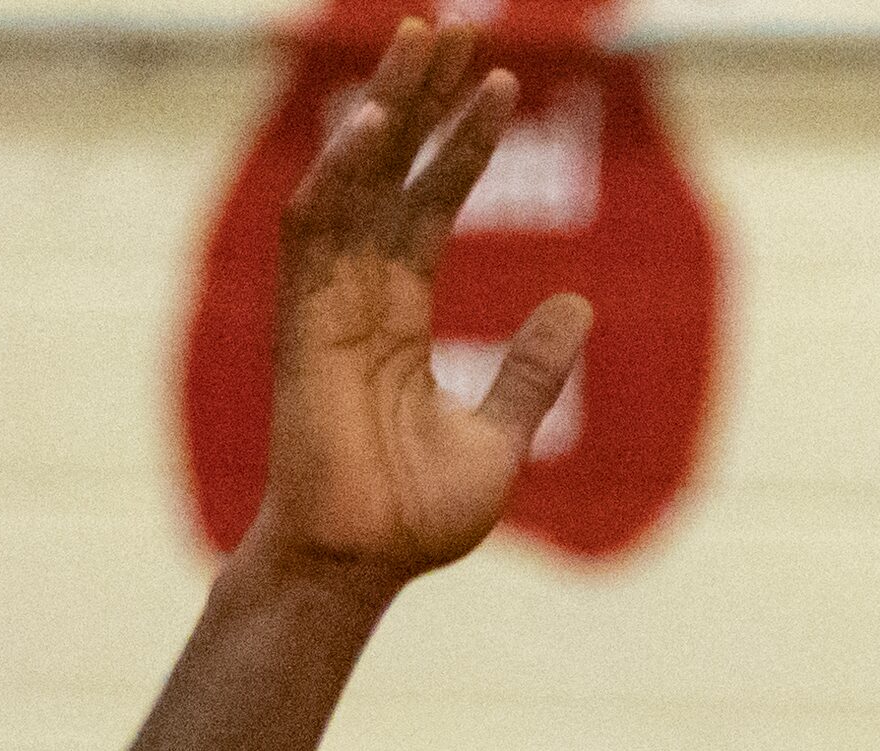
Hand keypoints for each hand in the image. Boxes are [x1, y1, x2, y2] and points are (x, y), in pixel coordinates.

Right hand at [247, 20, 590, 585]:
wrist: (362, 566)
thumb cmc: (415, 516)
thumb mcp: (501, 435)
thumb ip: (532, 371)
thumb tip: (577, 304)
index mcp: (399, 316)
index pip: (431, 204)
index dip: (464, 144)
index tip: (503, 84)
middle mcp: (359, 295)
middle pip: (391, 172)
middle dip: (420, 99)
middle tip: (449, 28)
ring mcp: (327, 303)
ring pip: (351, 179)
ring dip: (384, 108)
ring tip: (419, 41)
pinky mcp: (302, 323)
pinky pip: (317, 230)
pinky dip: (342, 172)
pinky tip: (375, 122)